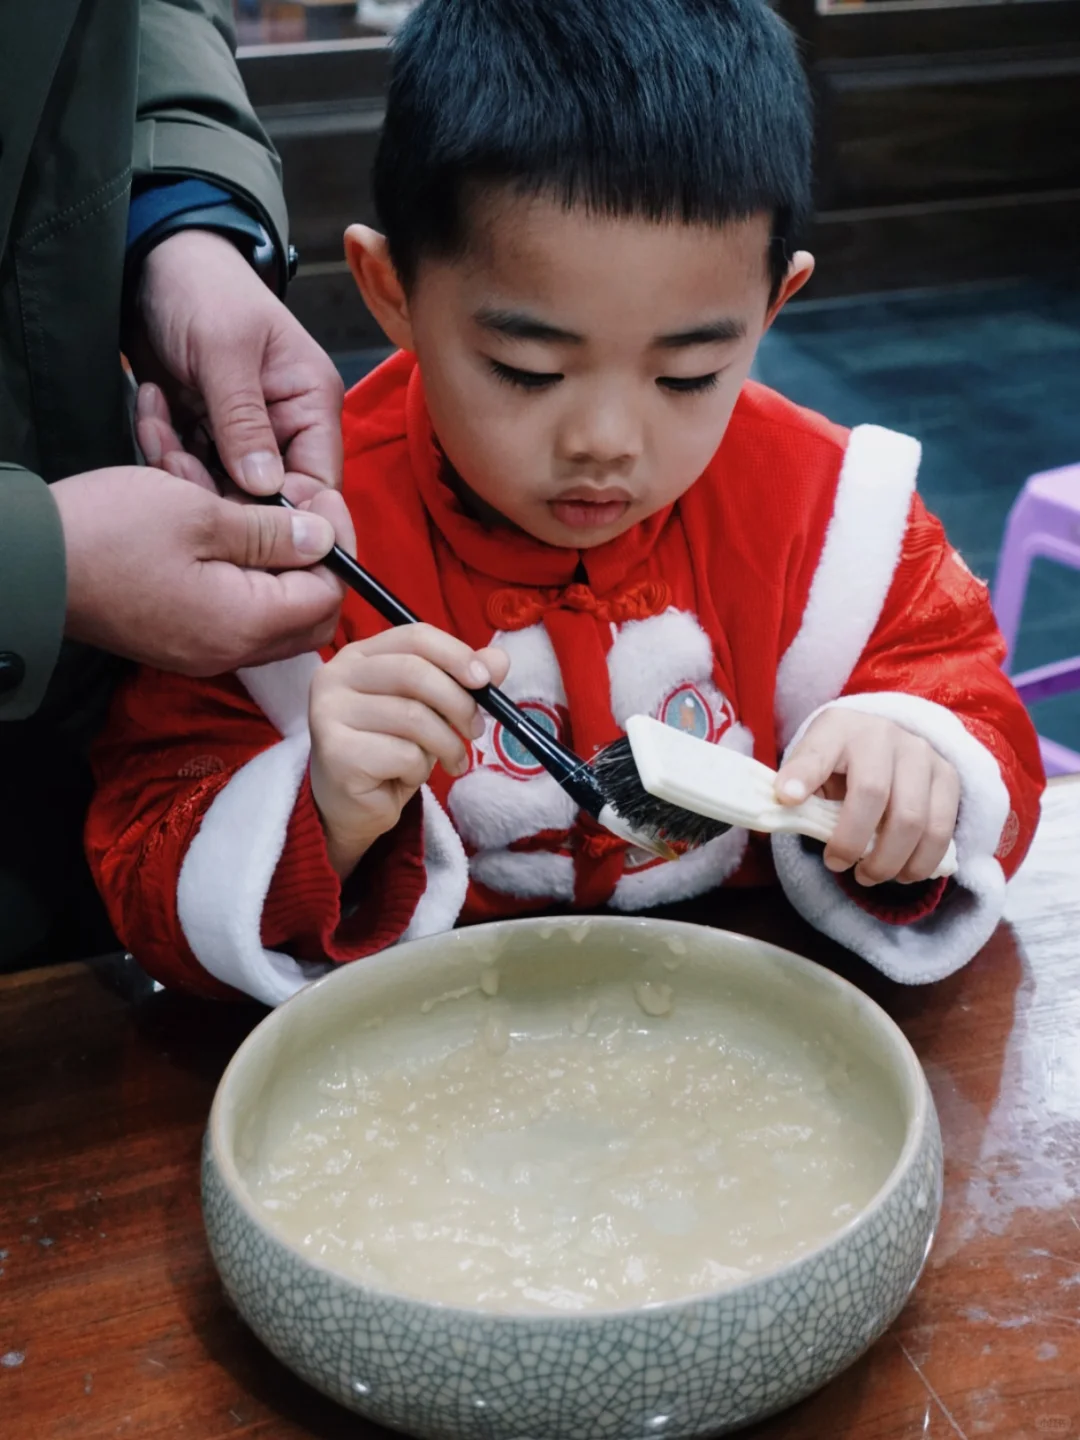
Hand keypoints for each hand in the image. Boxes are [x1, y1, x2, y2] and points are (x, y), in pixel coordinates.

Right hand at [52, 467, 345, 673]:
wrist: (27, 565)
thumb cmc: (109, 532)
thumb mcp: (201, 514)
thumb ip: (272, 533)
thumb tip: (325, 539)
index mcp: (244, 624)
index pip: (328, 597)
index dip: (336, 546)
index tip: (319, 501)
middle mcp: (230, 652)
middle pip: (309, 615)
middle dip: (316, 563)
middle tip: (300, 511)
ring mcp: (203, 652)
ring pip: (274, 615)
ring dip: (278, 567)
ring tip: (257, 514)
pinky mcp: (181, 642)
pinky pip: (236, 616)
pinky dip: (244, 577)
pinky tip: (224, 534)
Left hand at [130, 229, 343, 498]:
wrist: (154, 262)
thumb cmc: (204, 289)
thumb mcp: (224, 350)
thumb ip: (243, 421)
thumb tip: (265, 487)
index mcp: (312, 403)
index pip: (318, 481)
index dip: (285, 509)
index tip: (238, 515)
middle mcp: (287, 426)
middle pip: (268, 495)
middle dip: (219, 489)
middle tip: (177, 462)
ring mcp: (247, 434)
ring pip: (225, 487)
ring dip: (186, 469)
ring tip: (160, 428)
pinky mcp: (210, 435)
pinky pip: (193, 468)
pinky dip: (168, 453)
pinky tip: (153, 414)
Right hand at [309, 625, 509, 877]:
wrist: (351, 807)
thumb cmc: (389, 751)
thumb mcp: (430, 710)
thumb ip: (460, 681)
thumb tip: (499, 659)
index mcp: (359, 655)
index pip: (415, 637)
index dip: (457, 655)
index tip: (485, 681)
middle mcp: (335, 676)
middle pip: (414, 673)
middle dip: (459, 703)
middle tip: (475, 730)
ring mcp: (329, 713)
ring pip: (413, 717)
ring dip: (446, 744)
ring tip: (451, 760)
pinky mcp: (336, 752)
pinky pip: (403, 754)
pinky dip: (419, 770)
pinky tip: (408, 777)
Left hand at [775, 710, 959, 885]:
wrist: (883, 739)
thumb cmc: (839, 760)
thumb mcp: (811, 764)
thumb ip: (797, 787)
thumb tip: (778, 815)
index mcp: (840, 728)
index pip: (818, 752)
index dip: (802, 776)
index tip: (787, 798)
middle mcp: (884, 735)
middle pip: (872, 793)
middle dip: (853, 841)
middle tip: (837, 865)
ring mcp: (921, 754)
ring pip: (913, 818)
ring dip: (889, 859)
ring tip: (868, 876)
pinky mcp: (948, 777)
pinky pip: (942, 828)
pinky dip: (922, 861)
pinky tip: (902, 873)